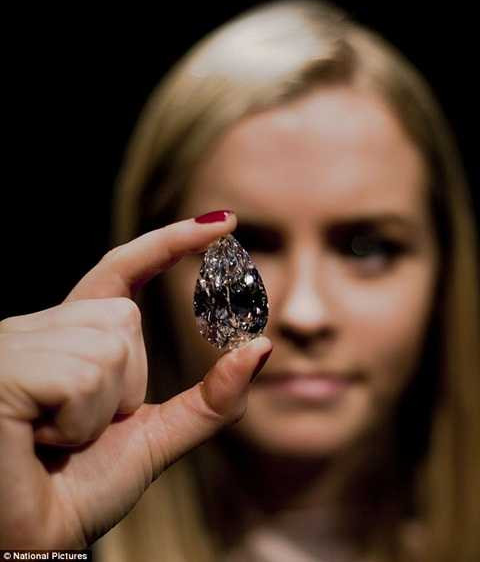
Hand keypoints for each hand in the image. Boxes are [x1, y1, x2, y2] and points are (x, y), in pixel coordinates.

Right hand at [0, 214, 271, 547]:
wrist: (25, 545)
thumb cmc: (79, 489)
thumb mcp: (157, 439)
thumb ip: (211, 398)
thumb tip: (261, 347)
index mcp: (71, 338)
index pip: (124, 269)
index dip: (170, 243)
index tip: (222, 222)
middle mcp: (37, 328)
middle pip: (125, 318)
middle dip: (124, 385)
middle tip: (78, 431)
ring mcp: (15, 342)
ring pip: (109, 344)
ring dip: (101, 409)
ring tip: (56, 439)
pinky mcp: (4, 366)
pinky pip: (82, 375)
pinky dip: (79, 420)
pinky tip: (39, 439)